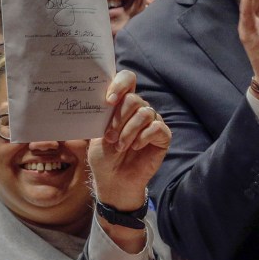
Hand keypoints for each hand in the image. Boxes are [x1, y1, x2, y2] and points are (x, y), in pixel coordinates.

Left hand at [89, 70, 169, 210]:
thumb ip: (100, 114)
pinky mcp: (162, 136)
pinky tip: (135, 147)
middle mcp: (138, 109)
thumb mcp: (96, 133)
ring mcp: (152, 121)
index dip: (120, 84)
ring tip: (120, 146)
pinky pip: (156, 127)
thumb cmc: (103, 156)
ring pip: (144, 113)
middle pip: (134, 99)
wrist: (113, 180)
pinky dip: (143, 137)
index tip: (109, 100)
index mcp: (121, 104)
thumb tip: (99, 97)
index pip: (127, 79)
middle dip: (119, 118)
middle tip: (110, 136)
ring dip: (128, 131)